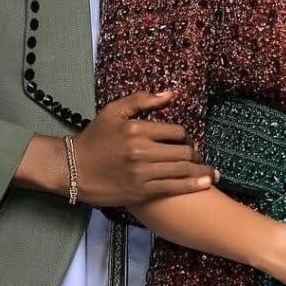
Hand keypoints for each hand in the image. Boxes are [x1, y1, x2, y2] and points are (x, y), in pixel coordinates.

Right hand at [73, 91, 217, 206]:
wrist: (73, 169)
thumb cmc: (93, 139)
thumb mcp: (113, 111)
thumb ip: (142, 100)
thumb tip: (171, 93)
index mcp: (137, 129)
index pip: (176, 131)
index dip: (186, 136)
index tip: (187, 140)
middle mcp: (142, 151)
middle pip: (184, 151)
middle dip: (195, 154)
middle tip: (197, 157)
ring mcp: (143, 173)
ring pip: (182, 170)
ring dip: (201, 171)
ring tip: (212, 173)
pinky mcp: (141, 191)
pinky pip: (173, 188)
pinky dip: (193, 185)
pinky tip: (205, 184)